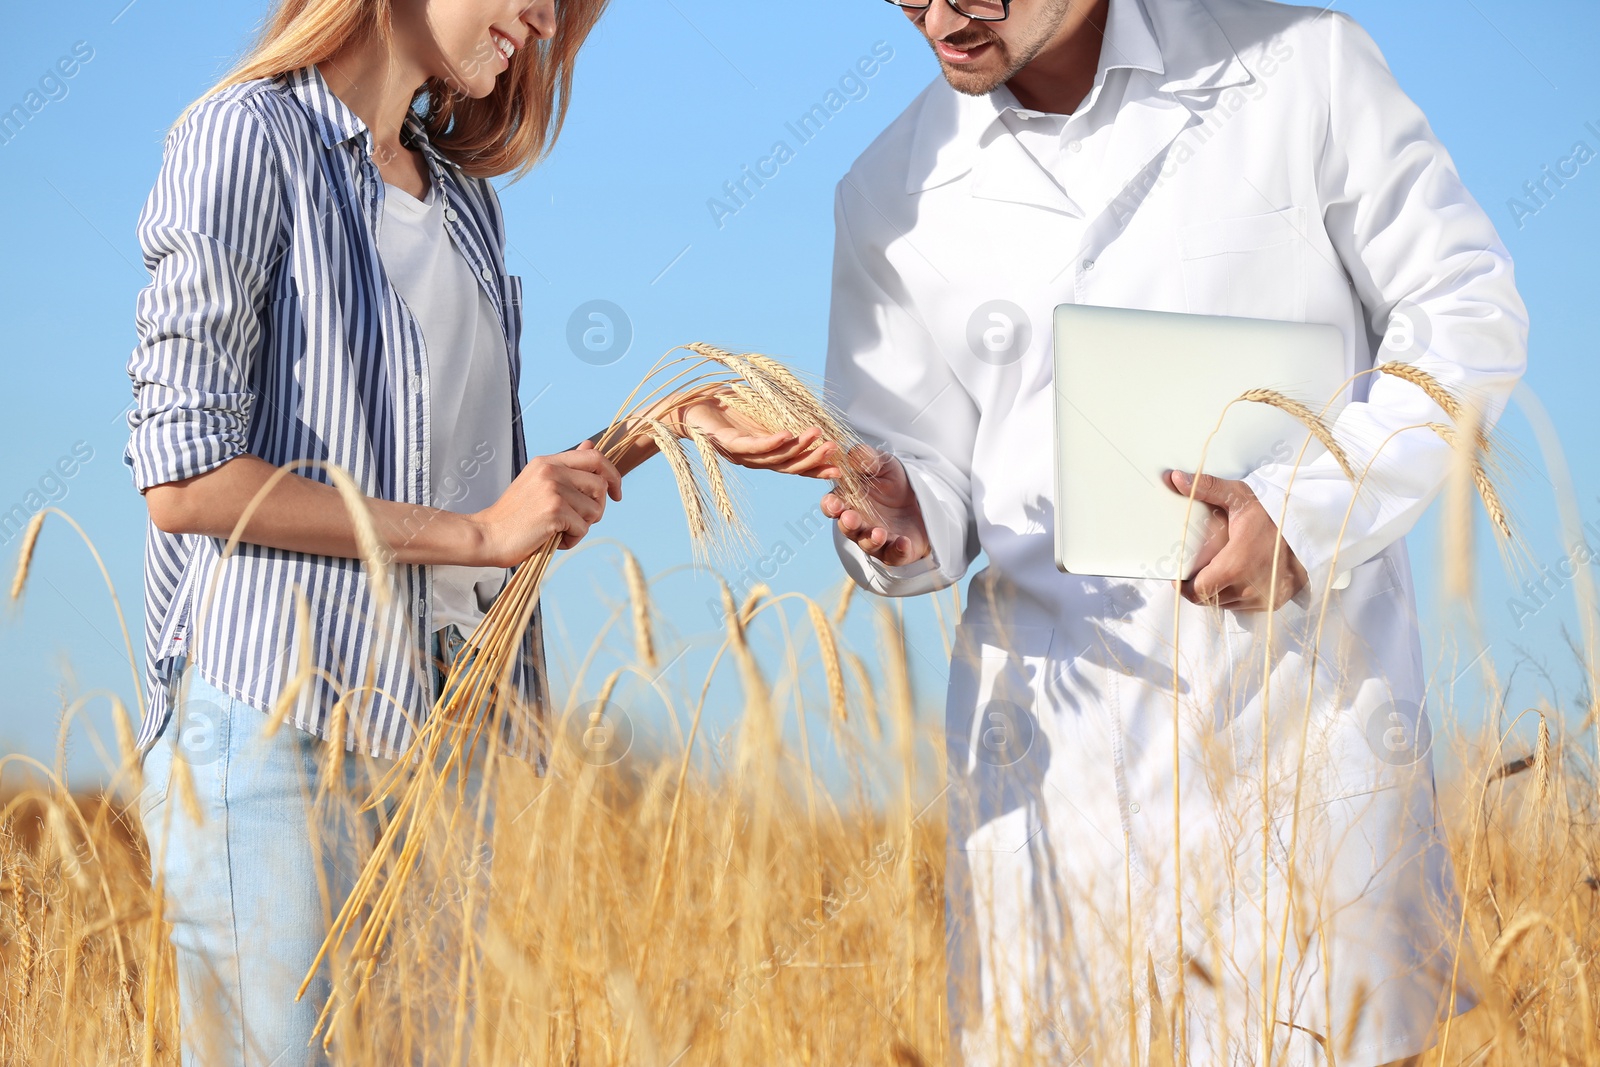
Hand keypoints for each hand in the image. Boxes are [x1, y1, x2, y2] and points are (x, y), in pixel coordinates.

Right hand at [470, 441, 621, 563]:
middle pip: (600, 485)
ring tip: (560, 531)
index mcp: (547, 462)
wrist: (487, 535)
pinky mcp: (554, 511)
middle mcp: (551, 471)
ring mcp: (552, 490)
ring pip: (595, 510)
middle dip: (598, 507)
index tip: (616, 494)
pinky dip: (572, 539)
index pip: (595, 457)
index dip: (612, 475)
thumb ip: (566, 468)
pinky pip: (583, 528)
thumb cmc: (515, 516)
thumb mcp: (539, 483)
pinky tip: (554, 539)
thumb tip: (591, 444)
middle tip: (581, 521)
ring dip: (582, 527)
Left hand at [668, 386, 840, 476]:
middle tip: (835, 449)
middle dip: (813, 459)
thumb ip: (780, 414)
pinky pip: (752, 447)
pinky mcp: (725, 443)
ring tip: (818, 435)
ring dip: (798, 447)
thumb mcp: (758, 410)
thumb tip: (807, 409)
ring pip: (774, 457)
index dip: (816, 467)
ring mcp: (740, 452)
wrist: (686, 405)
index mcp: (763, 451)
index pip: (793, 464)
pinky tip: (787, 434)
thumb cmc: (723, 405)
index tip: (840, 467)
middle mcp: (753, 457)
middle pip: (788, 465)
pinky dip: (771, 442)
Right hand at [821, 445, 930, 567]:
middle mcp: (858, 523)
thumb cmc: (894, 482)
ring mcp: (876, 540)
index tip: (834, 504)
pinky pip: (895, 555)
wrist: (922, 501)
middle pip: (847, 528)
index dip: (831, 506)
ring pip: (868, 544)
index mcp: (849, 501)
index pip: (832, 506)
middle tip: (851, 518)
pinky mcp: (896, 551)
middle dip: (848, 524)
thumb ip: (867, 458)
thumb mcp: (884, 464)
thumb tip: (852, 454)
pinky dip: (898, 550)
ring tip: (878, 533)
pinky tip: (903, 542)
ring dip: (871, 540)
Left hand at [1166, 470, 1306, 612]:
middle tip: (1195, 571)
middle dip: (1199, 588)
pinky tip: (1235, 579)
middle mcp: (1249, 588)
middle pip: (1210, 599)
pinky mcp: (1275, 602)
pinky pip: (1246, 607)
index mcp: (1235, 566)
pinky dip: (1237, 596)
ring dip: (1217, 593)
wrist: (1312, 527)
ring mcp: (1263, 597)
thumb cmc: (1274, 511)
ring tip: (1214, 573)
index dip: (1185, 587)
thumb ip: (1207, 488)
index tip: (1179, 576)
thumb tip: (1174, 478)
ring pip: (1227, 604)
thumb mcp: (1239, 496)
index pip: (1198, 591)